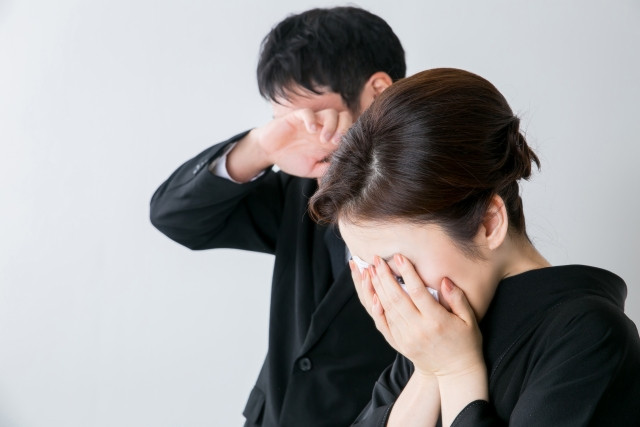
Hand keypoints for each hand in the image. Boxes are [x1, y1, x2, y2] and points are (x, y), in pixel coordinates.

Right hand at [254, 107, 352, 177]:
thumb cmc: (290, 159)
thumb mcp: (311, 169)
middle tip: (337, 142)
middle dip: (344, 128)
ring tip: (324, 139)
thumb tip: (342, 171)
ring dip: (331, 125)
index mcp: (328, 141)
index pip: (347, 133)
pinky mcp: (297, 117)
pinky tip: (311, 130)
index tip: (346, 150)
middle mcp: (323, 129)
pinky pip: (309, 112)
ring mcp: (311, 122)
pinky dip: (312, 119)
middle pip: (344, 118)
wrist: (268, 152)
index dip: (350, 138)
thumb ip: (325, 169)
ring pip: (330, 113)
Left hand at [365, 254, 484, 378]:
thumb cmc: (465, 342)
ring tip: (370, 271)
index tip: (398, 257)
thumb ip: (457, 299)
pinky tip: (371, 294)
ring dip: (377, 288)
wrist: (455, 373)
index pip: (418, 292)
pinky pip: (384, 324)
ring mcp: (407, 338)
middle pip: (397, 298)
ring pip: (387, 309)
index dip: (407, 273)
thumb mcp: (469, 320)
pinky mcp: (400, 344)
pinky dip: (376, 308)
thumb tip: (444, 280)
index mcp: (437, 321)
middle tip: (376, 259)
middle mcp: (419, 329)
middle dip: (385, 276)